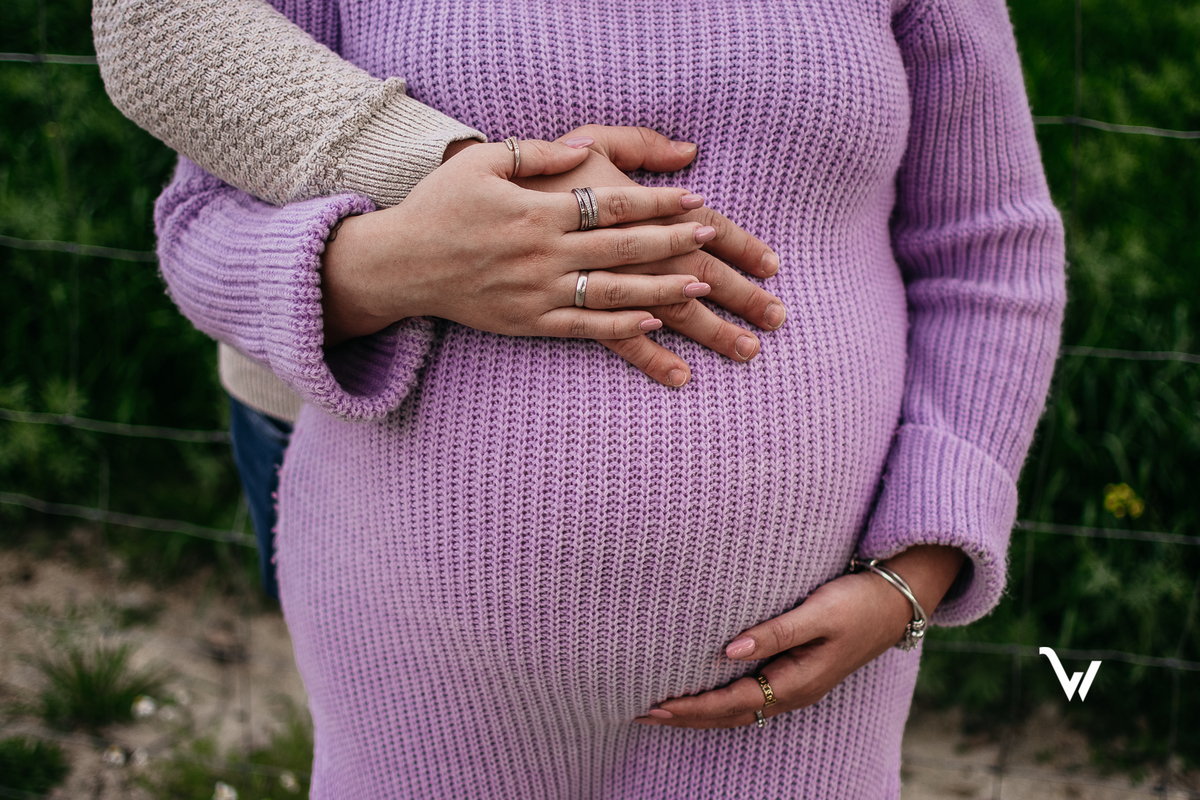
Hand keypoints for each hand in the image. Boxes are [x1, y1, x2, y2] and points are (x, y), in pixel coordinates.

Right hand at [321, 138, 714, 345]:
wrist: (400, 263)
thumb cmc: (441, 205)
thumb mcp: (483, 162)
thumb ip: (536, 154)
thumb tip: (584, 152)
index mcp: (537, 211)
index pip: (610, 205)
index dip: (656, 200)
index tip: (693, 197)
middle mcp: (542, 254)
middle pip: (621, 249)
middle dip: (671, 242)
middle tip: (710, 238)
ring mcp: (537, 292)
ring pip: (611, 293)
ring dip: (659, 290)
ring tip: (699, 287)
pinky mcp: (528, 322)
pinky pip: (583, 327)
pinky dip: (620, 326)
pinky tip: (654, 323)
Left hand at [634, 545, 965, 728]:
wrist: (897, 601)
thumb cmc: (857, 602)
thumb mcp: (818, 613)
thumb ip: (775, 632)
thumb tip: (727, 650)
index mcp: (796, 681)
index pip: (731, 702)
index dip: (691, 707)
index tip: (654, 706)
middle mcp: (793, 690)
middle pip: (730, 713)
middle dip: (686, 716)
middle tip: (641, 712)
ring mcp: (796, 684)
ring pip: (739, 708)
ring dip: (701, 710)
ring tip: (664, 707)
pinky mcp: (797, 671)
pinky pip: (750, 694)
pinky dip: (720, 699)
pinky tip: (703, 690)